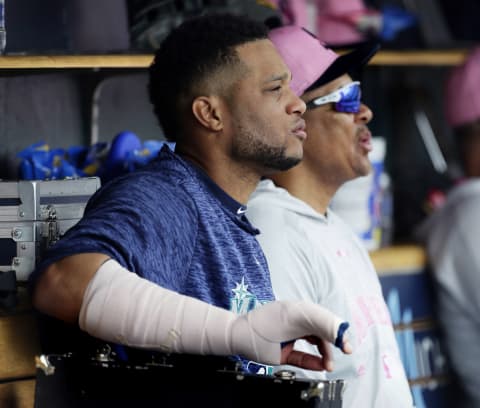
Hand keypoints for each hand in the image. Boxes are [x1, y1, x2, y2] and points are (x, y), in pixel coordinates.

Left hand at [231, 300, 352, 369]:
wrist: (239, 337)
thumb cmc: (265, 322)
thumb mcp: (296, 318)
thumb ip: (320, 322)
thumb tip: (341, 331)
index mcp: (300, 310)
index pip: (325, 317)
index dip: (337, 328)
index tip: (346, 342)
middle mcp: (297, 323)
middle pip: (323, 331)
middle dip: (335, 342)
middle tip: (346, 351)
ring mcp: (291, 338)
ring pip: (316, 346)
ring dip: (325, 355)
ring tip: (329, 364)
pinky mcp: (285, 352)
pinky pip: (303, 358)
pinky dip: (313, 362)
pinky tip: (321, 366)